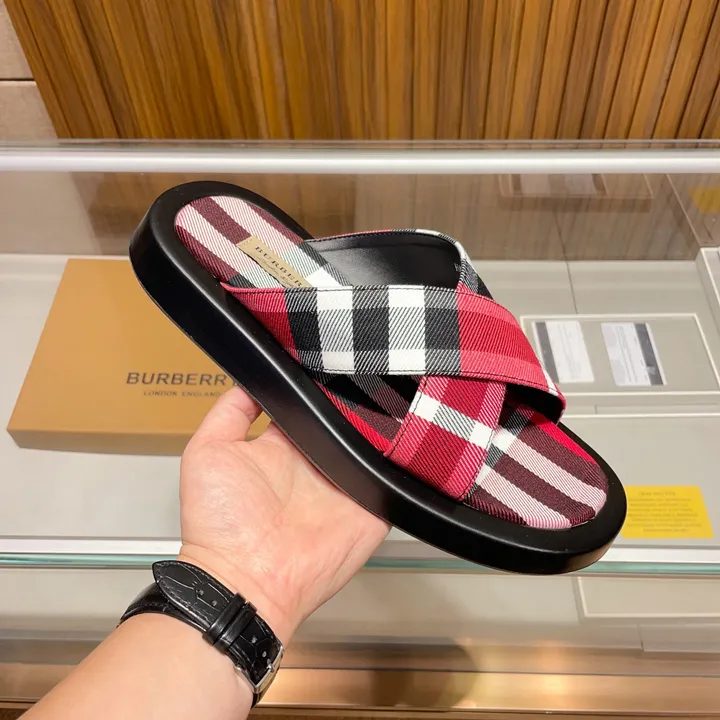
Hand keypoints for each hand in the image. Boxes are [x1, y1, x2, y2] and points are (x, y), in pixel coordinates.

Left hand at [178, 386, 388, 643]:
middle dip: (359, 398)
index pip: (310, 405)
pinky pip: (394, 480)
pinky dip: (402, 462)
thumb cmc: (218, 524)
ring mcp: (346, 485)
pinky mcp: (370, 508)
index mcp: (283, 445)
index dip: (320, 384)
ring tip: (393, 397)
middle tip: (366, 373)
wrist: (245, 580)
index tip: (331, 357)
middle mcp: (317, 462)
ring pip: (374, 445)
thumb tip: (252, 378)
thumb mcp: (207, 451)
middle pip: (346, 420)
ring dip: (384, 426)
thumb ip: (231, 410)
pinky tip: (406, 438)